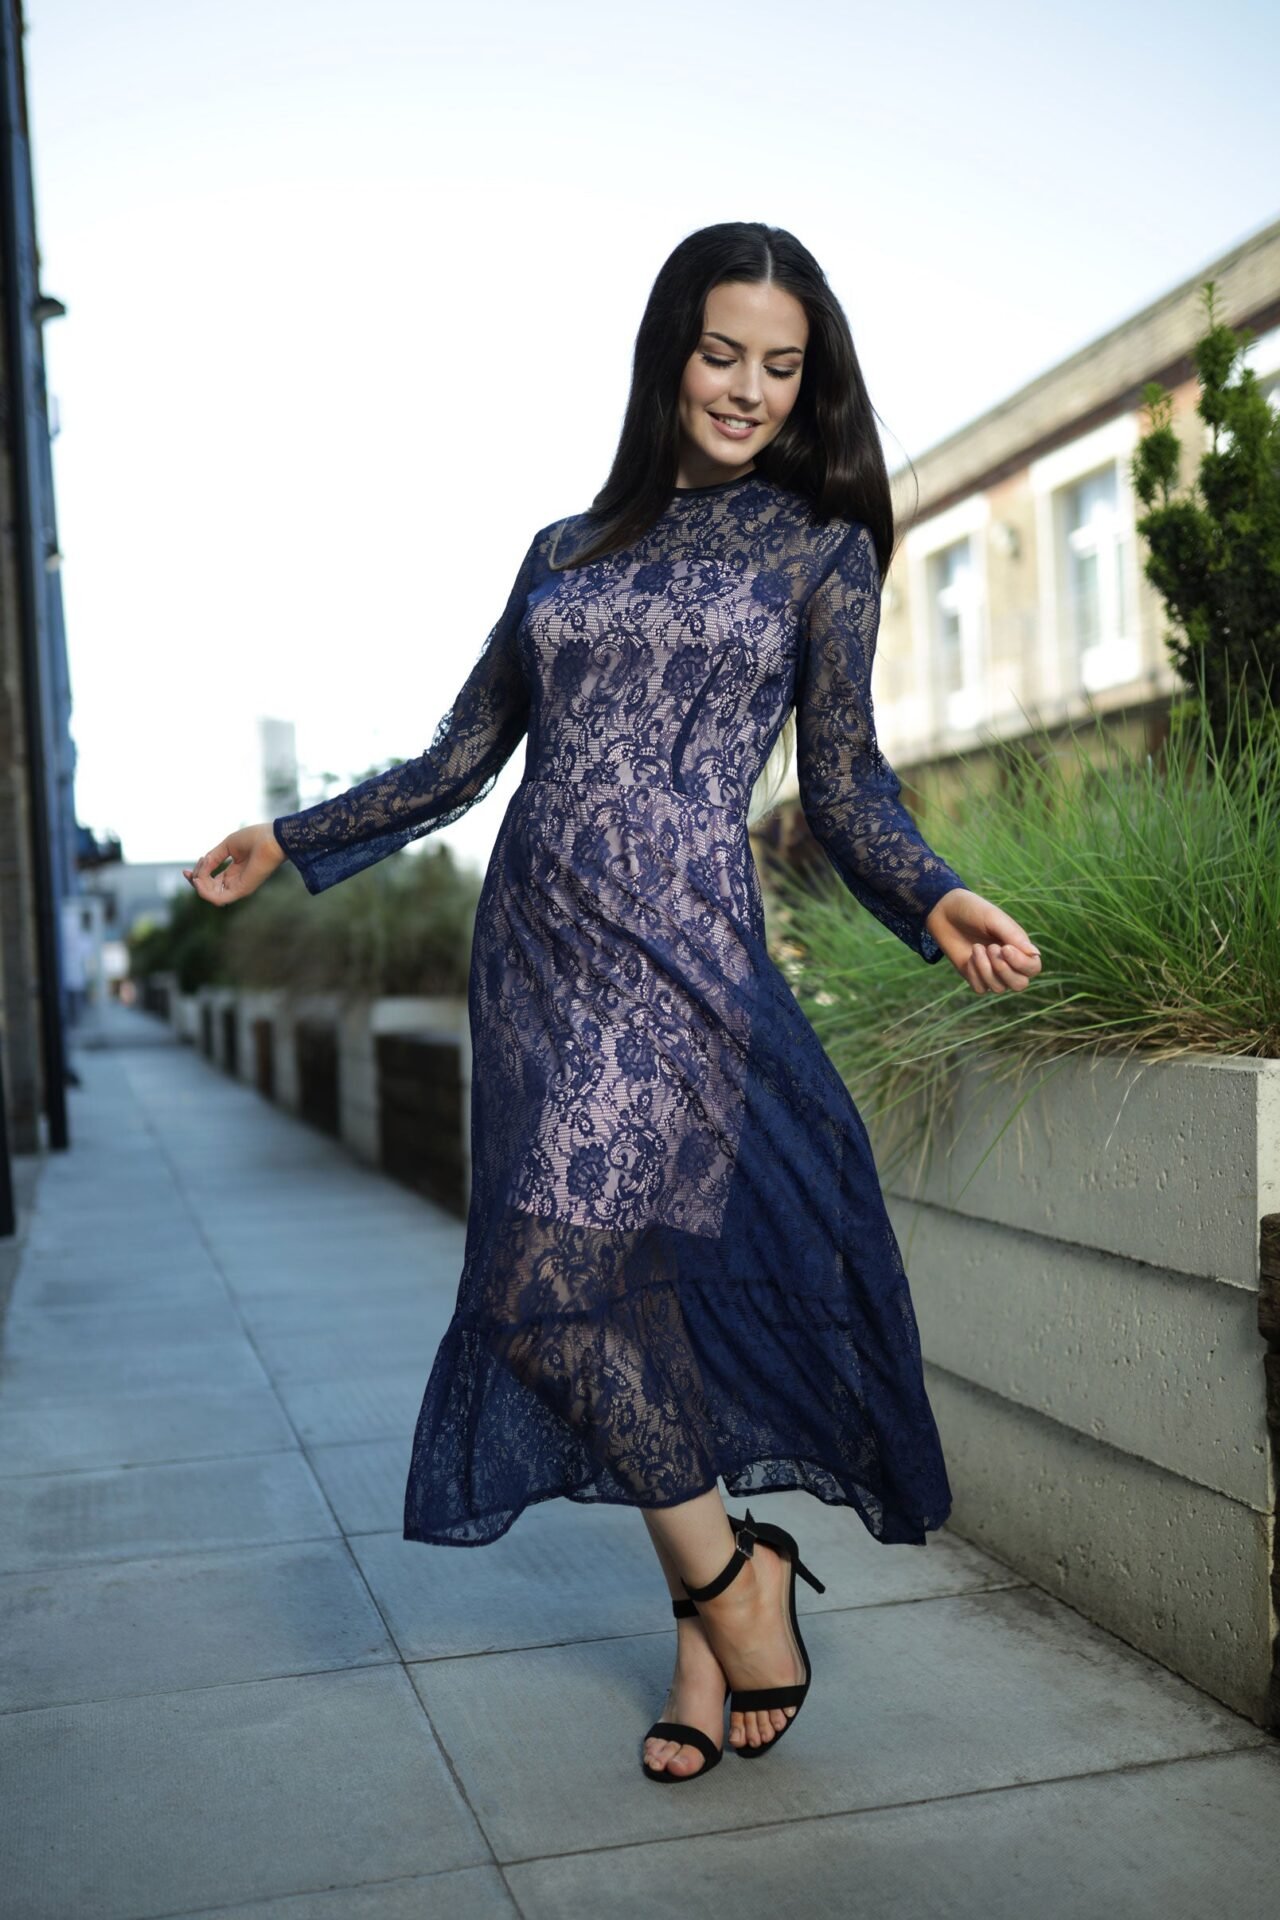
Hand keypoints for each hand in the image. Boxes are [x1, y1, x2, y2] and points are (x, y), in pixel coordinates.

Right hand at [183, 823, 286, 907]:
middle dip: (194, 881)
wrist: (272, 838)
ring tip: (197, 873)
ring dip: (198, 885)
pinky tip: (198, 880)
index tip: (185, 870)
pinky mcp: (241, 890)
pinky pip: (218, 899)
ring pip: (211, 896)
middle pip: (208, 890)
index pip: (210, 882)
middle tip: (190, 870)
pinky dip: (204, 892)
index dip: (195, 877)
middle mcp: (235, 882)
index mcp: (233, 872)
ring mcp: (238, 887)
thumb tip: (199, 870)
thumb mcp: (227, 846)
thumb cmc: (255, 838)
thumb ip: (212, 858)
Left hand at [924, 887, 1041, 994]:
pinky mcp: (974, 976)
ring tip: (976, 948)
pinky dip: (974, 974)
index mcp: (1019, 947)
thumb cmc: (973, 911)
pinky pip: (980, 988)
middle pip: (1020, 984)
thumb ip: (1015, 936)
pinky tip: (969, 957)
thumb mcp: (994, 918)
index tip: (1005, 948)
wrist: (945, 912)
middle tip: (990, 948)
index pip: (1033, 968)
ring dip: (986, 969)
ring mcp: (991, 971)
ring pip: (999, 988)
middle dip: (1004, 970)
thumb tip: (1036, 955)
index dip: (1021, 964)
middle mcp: (1008, 962)